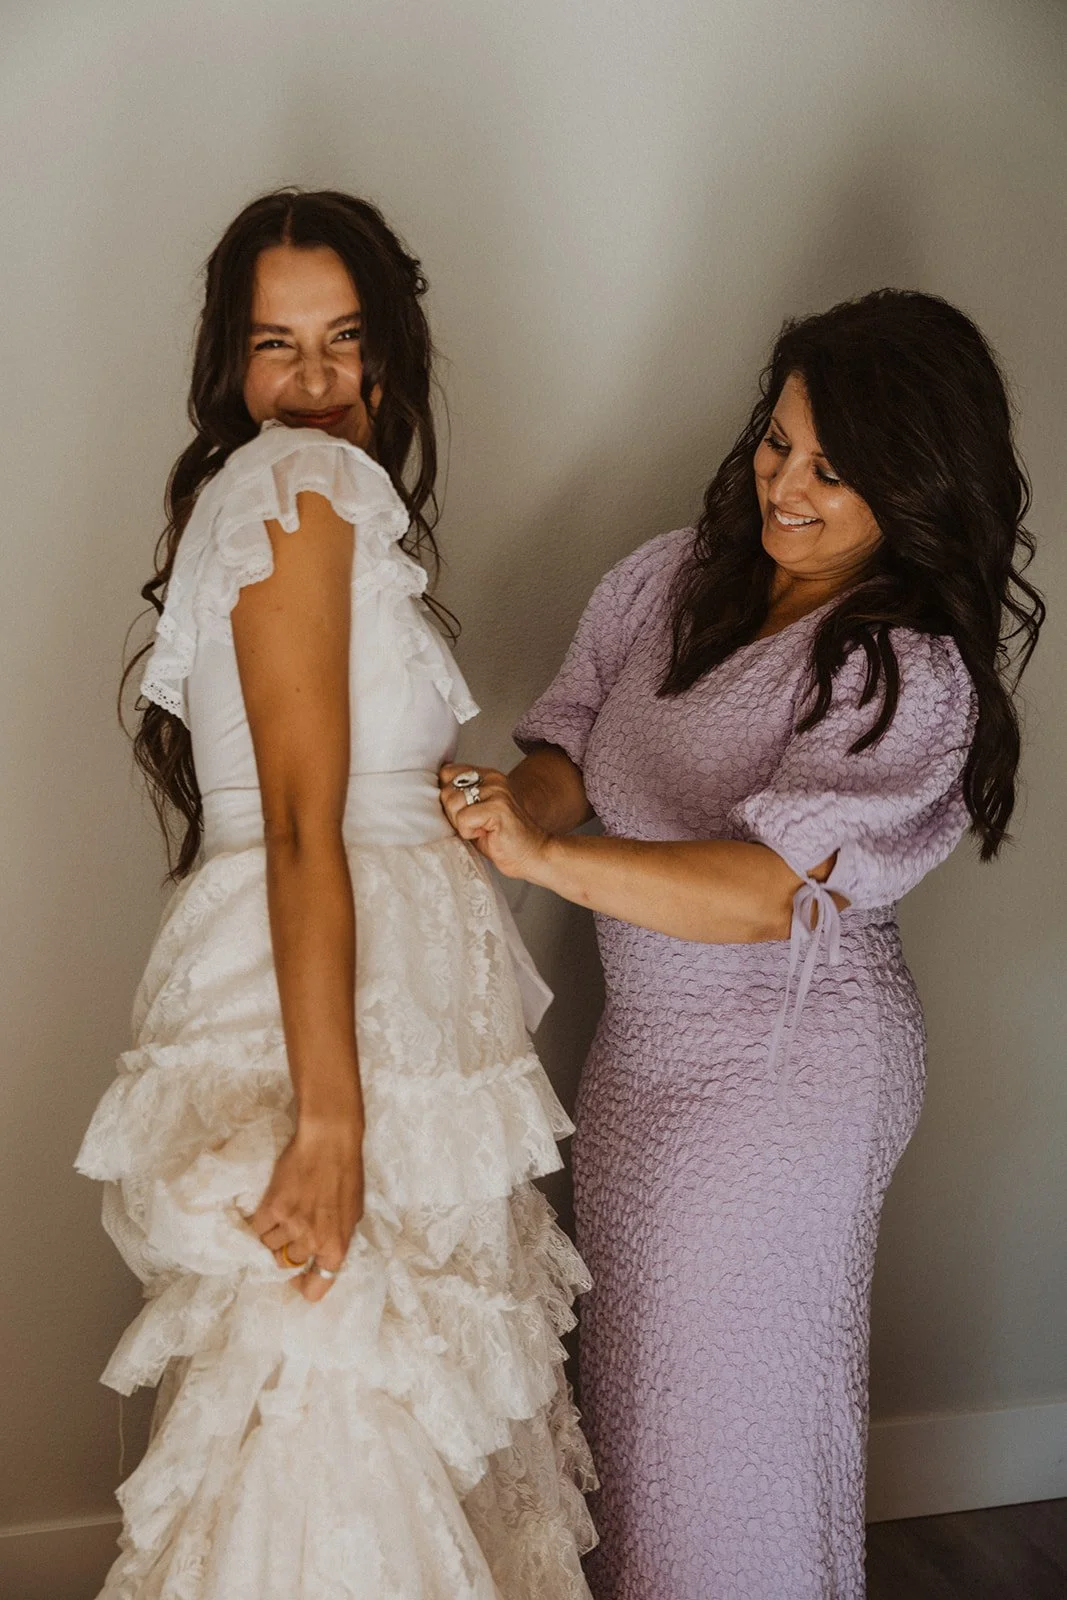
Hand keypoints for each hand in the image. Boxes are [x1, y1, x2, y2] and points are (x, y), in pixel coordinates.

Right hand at [252, 1114, 364, 1301]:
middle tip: (288, 1236)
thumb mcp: (353, 1214)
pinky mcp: (271, 1208)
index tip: (297, 1279)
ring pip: (268, 1246)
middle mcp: (312, 1242)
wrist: (329, 1143)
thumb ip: (336, 1238)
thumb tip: (319, 1256)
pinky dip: (260, 1223)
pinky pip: (257, 1228)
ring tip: (280, 1217)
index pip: (316, 1287)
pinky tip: (268, 1210)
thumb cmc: (347, 1175)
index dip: (304, 1286)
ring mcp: (290, 1225)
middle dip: (286, 1253)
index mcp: (336, 1247)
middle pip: (286, 1264)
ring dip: (271, 1236)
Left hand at [439, 762, 552, 880]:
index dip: (447, 797)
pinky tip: (486, 835)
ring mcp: (496, 791)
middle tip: (474, 825)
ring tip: (481, 830)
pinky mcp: (498, 808)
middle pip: (446, 791)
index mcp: (486, 776)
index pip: (447, 773)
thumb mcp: (475, 813)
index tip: (464, 814)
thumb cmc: (501, 839)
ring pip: (452, 804)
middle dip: (453, 815)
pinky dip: (470, 833)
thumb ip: (458, 799)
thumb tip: (427, 796)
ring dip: (462, 825)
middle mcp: (492, 779)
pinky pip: (463, 820)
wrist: (532, 855)